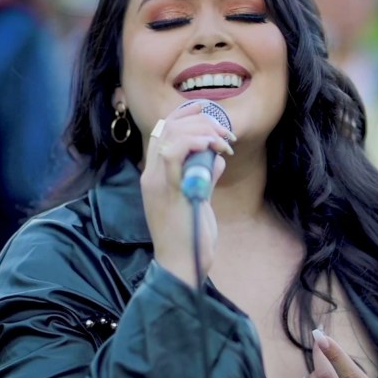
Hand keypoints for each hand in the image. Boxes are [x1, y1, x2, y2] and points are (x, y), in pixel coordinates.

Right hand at [141, 102, 233, 287]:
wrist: (181, 264)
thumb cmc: (190, 234)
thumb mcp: (198, 199)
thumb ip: (204, 176)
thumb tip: (217, 159)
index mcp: (154, 175)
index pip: (162, 130)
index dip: (184, 115)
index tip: (208, 113)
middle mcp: (151, 174)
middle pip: (168, 126)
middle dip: (201, 122)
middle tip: (226, 136)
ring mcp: (157, 182)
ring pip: (171, 134)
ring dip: (202, 130)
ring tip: (224, 142)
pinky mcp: (169, 191)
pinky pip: (174, 154)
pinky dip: (194, 142)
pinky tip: (212, 146)